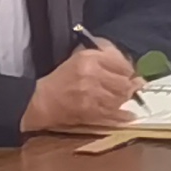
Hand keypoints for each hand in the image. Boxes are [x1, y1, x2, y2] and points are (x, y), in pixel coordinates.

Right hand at [20, 42, 142, 137]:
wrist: (42, 101)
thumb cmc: (61, 78)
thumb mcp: (80, 58)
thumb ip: (104, 55)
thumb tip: (128, 63)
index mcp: (90, 59)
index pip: (122, 64)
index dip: (128, 70)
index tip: (128, 74)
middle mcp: (93, 75)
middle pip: (124, 82)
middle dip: (129, 86)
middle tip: (129, 88)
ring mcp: (93, 96)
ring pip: (121, 98)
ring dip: (124, 99)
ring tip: (121, 98)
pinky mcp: (91, 113)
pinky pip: (115, 114)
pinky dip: (123, 116)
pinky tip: (128, 115)